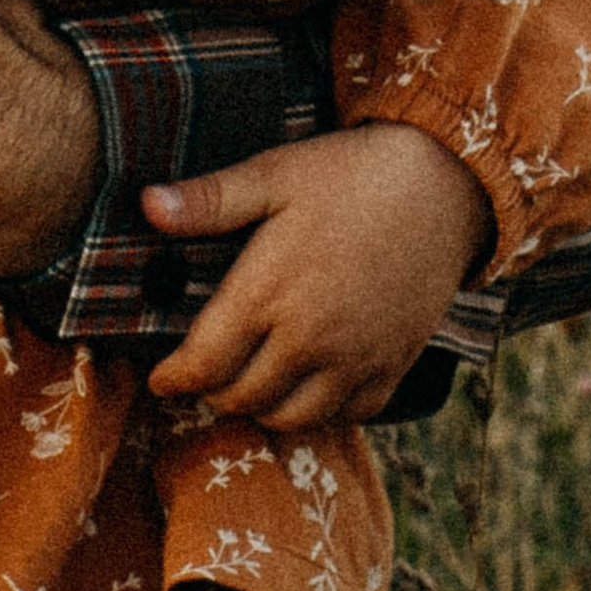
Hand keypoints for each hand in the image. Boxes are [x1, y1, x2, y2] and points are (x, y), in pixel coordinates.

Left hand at [144, 123, 493, 430]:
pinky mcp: (394, 364)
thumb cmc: (351, 173)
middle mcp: (309, 338)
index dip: (173, 378)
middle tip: (202, 379)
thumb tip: (145, 206)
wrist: (446, 183)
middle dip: (212, 393)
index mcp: (268, 293)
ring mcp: (355, 358)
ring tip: (250, 387)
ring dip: (262, 409)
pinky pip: (349, 415)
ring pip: (291, 418)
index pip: (204, 363)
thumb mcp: (274, 174)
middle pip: (241, 397)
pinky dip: (320, 413)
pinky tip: (308, 389)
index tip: (160, 379)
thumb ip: (209, 200)